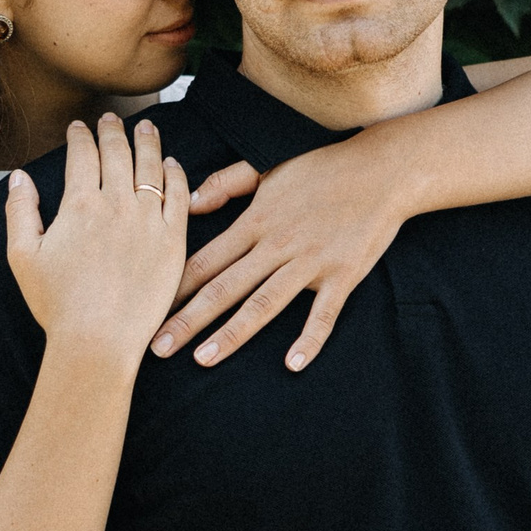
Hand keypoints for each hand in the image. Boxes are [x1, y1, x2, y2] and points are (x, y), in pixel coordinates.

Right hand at [7, 113, 188, 367]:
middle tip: (111, 119)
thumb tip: (18, 177)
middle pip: (117, 152)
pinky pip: (178, 196)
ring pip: (150, 166)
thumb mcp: (23, 256)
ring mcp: (148, 221)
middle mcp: (116, 204)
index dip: (80, 136)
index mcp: (79, 205)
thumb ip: (20, 211)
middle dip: (113, 130)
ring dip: (147, 141)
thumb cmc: (58, 305)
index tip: (78, 128)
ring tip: (146, 126)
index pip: (82, 155)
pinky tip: (171, 164)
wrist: (98, 341)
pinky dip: (175, 174)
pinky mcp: (173, 240)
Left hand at [150, 133, 403, 371]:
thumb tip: (189, 203)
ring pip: (263, 304)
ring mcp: (309, 263)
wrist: (381, 170)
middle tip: (158, 347)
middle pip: (224, 288)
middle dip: (188, 320)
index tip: (149, 308)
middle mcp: (276, 245)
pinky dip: (309, 339)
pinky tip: (292, 364)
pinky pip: (323, 314)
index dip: (175, 287)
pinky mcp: (342, 275)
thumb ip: (225, 184)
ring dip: (232, 333)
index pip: (205, 260)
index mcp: (255, 222)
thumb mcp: (267, 166)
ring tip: (204, 358)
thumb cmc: (323, 167)